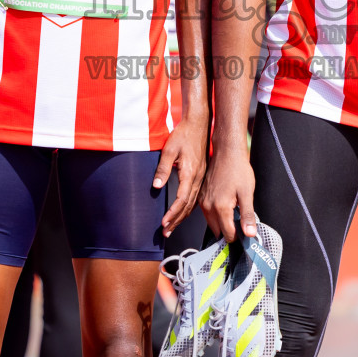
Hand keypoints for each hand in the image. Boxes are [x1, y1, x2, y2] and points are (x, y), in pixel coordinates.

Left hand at [156, 116, 208, 235]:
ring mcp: (201, 177)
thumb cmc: (183, 135)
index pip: (181, 199)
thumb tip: (156, 186)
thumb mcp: (169, 150)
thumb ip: (162, 169)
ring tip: (172, 228)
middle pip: (187, 205)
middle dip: (176, 220)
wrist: (198, 124)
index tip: (164, 223)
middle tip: (166, 232)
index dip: (173, 213)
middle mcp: (198, 178)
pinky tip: (183, 214)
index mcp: (190, 173)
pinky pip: (195, 196)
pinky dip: (188, 208)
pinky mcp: (201, 175)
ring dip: (182, 217)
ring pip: (192, 203)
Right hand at [199, 144, 255, 241]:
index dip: (238, 236)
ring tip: (234, 214)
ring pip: (211, 223)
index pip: (228, 234)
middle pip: (218, 231)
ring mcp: (203, 201)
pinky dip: (215, 215)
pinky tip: (225, 207)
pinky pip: (207, 213)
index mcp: (220, 207)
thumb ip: (247, 215)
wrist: (226, 152)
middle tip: (240, 224)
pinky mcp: (201, 196)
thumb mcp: (247, 192)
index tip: (245, 233)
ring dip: (221, 224)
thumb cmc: (238, 169)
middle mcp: (208, 207)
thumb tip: (249, 234)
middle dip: (229, 232)